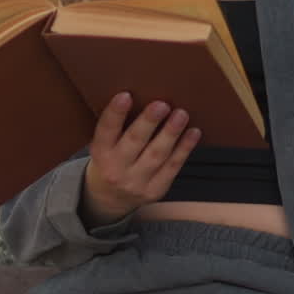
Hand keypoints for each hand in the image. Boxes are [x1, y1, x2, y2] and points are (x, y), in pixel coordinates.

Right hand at [81, 93, 201, 225]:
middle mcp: (116, 169)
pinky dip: (184, 149)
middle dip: (148, 123)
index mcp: (100, 153)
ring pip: (156, 155)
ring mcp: (136, 182)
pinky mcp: (155, 190)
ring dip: (171, 133)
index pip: (105, 130)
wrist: (109, 198)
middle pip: (134, 142)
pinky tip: (193, 133)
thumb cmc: (110, 160)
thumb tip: (143, 94)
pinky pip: (172, 167)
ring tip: (181, 114)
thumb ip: (118, 127)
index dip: (115, 113)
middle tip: (162, 104)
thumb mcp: (104, 145)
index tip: (125, 95)